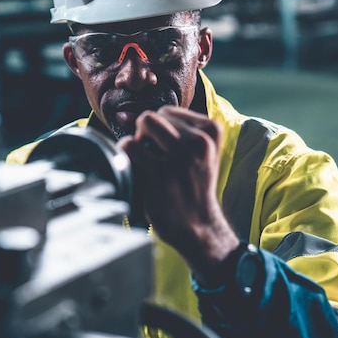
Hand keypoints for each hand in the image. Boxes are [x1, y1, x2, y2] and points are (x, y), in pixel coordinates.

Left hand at [118, 105, 238, 280]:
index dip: (160, 130)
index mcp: (211, 132)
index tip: (165, 150)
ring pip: (144, 123)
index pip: (169, 112)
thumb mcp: (202, 152)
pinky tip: (136, 170)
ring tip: (144, 161)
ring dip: (137, 141)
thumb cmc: (193, 186)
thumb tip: (126, 114)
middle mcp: (198, 142)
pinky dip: (126, 155)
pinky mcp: (160, 174)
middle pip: (154, 115)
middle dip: (146, 133)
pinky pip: (129, 146)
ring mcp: (180, 157)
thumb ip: (178, 130)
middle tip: (150, 155)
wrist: (198, 225)